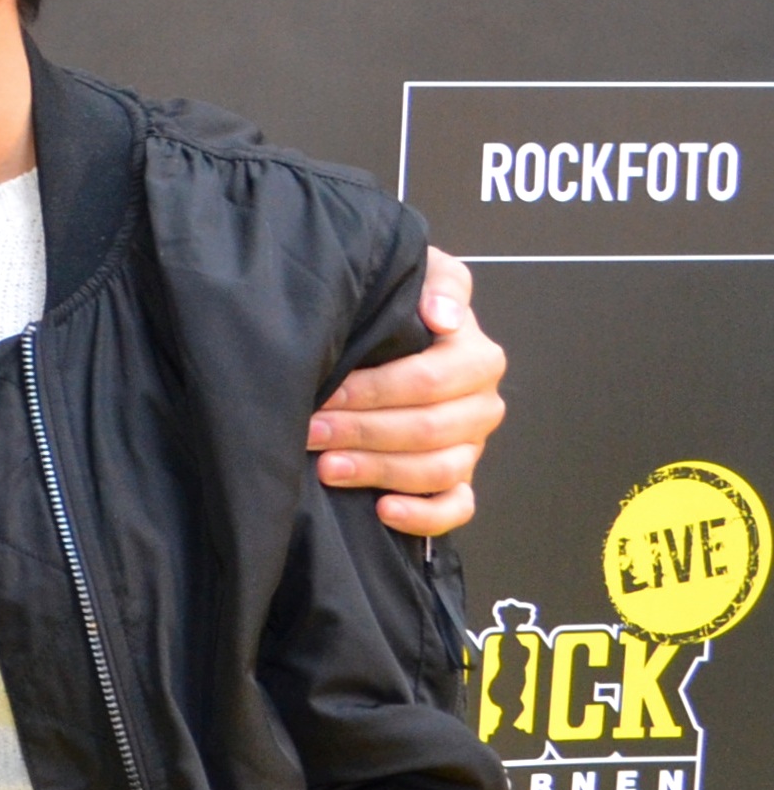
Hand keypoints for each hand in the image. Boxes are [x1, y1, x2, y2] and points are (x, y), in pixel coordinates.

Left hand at [313, 249, 504, 537]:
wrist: (389, 332)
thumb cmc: (399, 305)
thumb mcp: (418, 274)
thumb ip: (438, 282)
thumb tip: (443, 316)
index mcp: (476, 358)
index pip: (431, 381)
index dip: (375, 391)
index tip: (327, 392)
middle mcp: (480, 405)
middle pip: (429, 429)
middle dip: (362, 432)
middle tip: (309, 432)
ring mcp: (471, 446)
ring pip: (438, 470)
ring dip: (379, 472)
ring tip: (325, 468)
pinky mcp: (456, 480)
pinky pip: (455, 508)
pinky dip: (423, 516)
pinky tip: (383, 511)